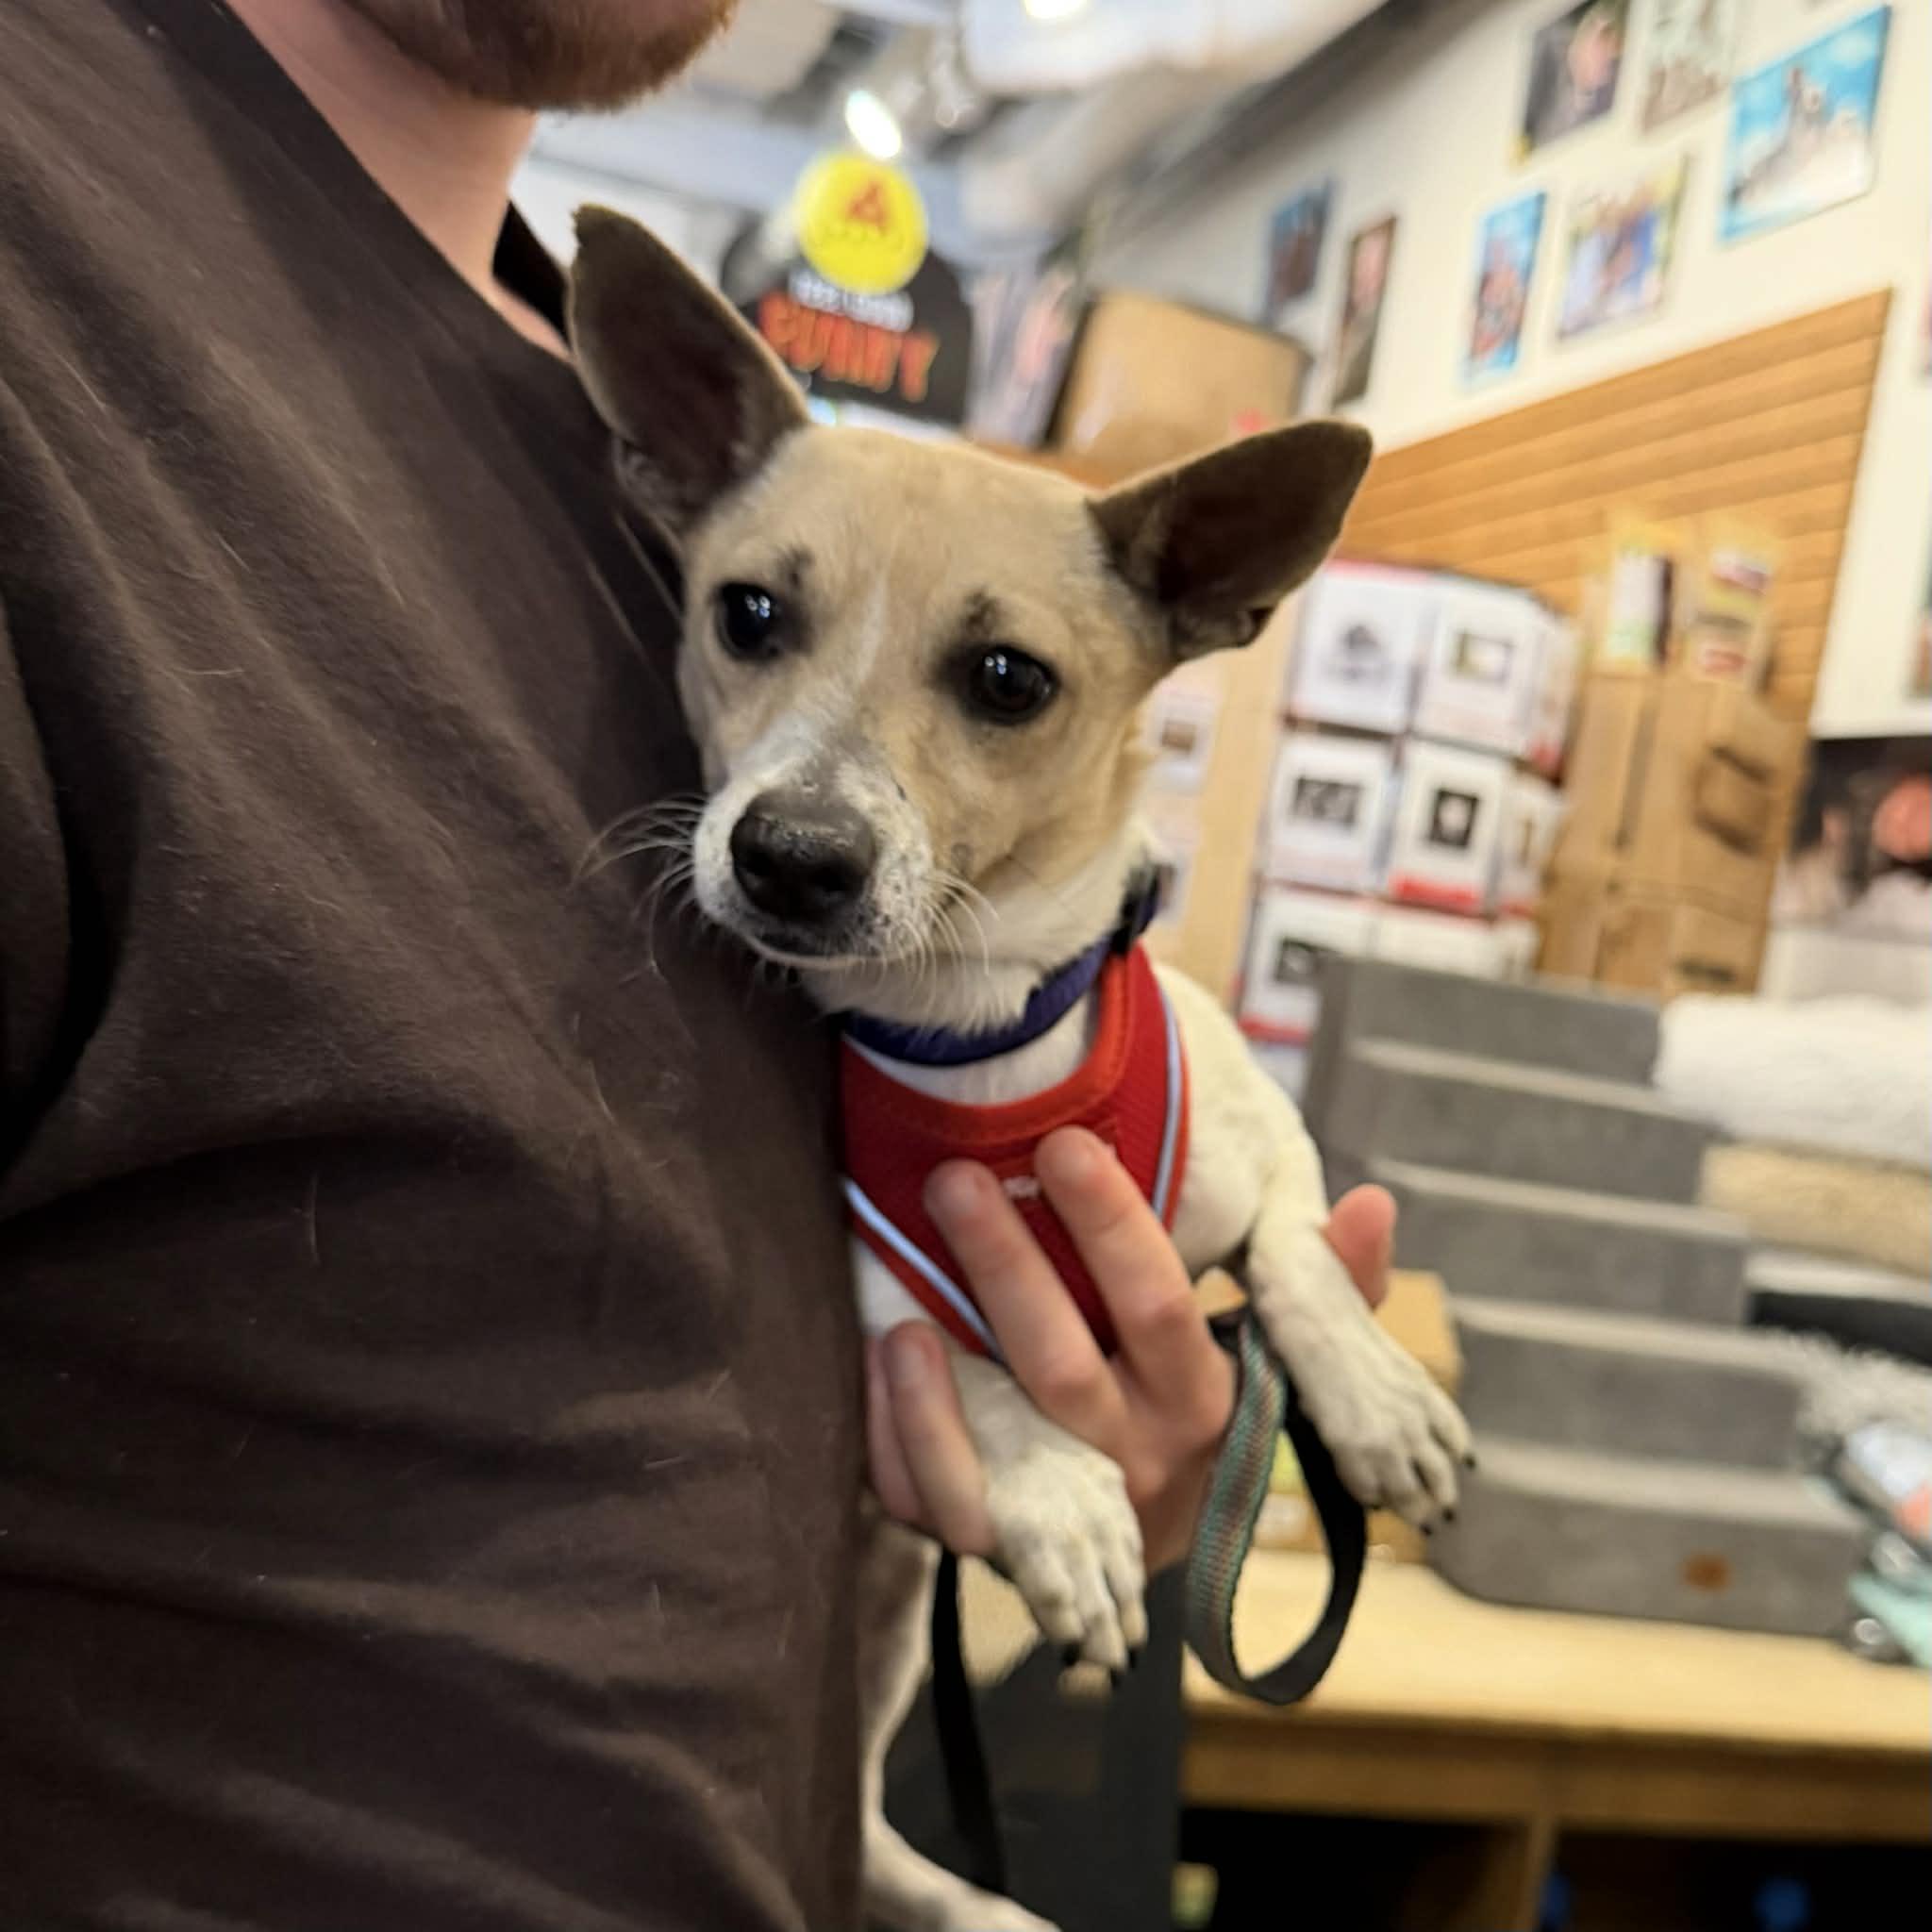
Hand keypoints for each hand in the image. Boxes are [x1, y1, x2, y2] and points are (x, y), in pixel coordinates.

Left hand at [866, 1127, 1395, 1572]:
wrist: (1151, 1548)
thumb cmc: (1200, 1412)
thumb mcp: (1276, 1357)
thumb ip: (1330, 1286)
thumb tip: (1375, 1204)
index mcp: (1203, 1403)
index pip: (1157, 1302)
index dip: (1107, 1221)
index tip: (1058, 1143)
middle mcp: (1133, 1461)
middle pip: (1058, 1365)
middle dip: (1003, 1267)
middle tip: (952, 1179)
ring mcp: (1062, 1514)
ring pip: (991, 1464)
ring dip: (937, 1387)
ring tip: (900, 1303)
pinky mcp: (996, 1547)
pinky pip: (936, 1508)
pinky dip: (899, 1442)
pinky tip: (879, 1364)